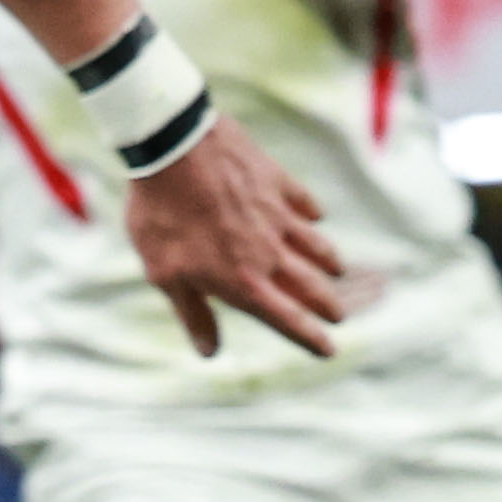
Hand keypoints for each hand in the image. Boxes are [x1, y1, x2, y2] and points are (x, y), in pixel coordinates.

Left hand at [119, 114, 343, 356]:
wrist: (174, 149)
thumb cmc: (162, 215)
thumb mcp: (165, 273)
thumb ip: (193, 313)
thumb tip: (210, 352)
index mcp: (244, 282)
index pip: (288, 319)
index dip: (311, 339)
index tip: (330, 351)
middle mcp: (270, 254)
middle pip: (312, 286)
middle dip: (329, 305)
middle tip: (339, 314)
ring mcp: (278, 217)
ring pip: (317, 246)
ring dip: (329, 262)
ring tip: (337, 270)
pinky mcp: (278, 183)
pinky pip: (305, 204)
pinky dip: (313, 214)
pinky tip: (316, 216)